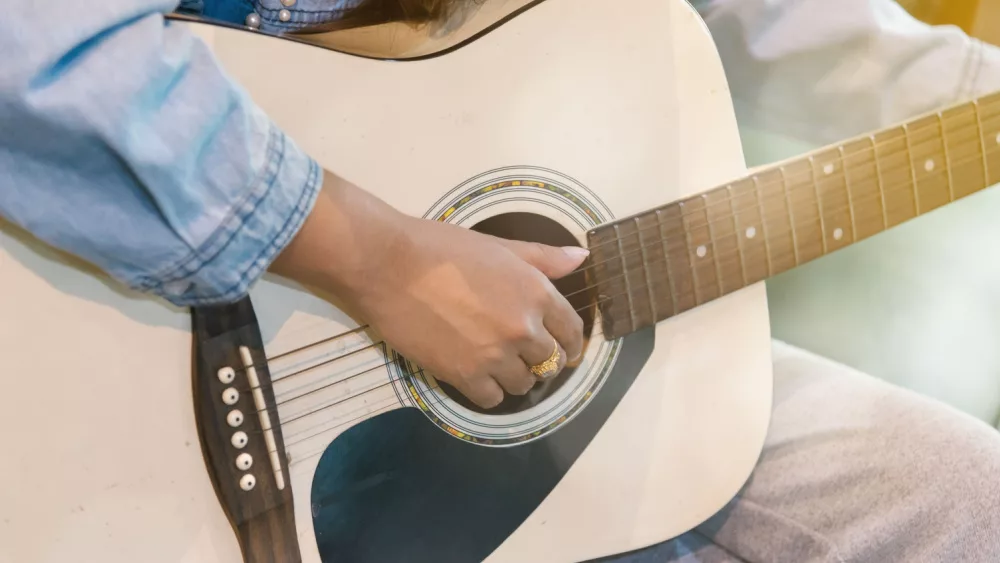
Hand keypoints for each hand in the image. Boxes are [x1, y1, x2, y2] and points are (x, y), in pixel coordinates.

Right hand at [271, 171, 587, 408]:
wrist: (389, 265)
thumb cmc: (441, 247)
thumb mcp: (499, 246)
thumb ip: (542, 257)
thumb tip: (580, 259)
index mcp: (535, 292)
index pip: (572, 331)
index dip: (571, 344)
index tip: (565, 350)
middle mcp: (523, 328)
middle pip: (550, 361)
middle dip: (540, 360)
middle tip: (522, 356)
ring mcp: (495, 354)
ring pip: (522, 383)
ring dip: (513, 377)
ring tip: (496, 365)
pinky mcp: (464, 375)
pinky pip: (491, 399)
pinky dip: (486, 391)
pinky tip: (475, 376)